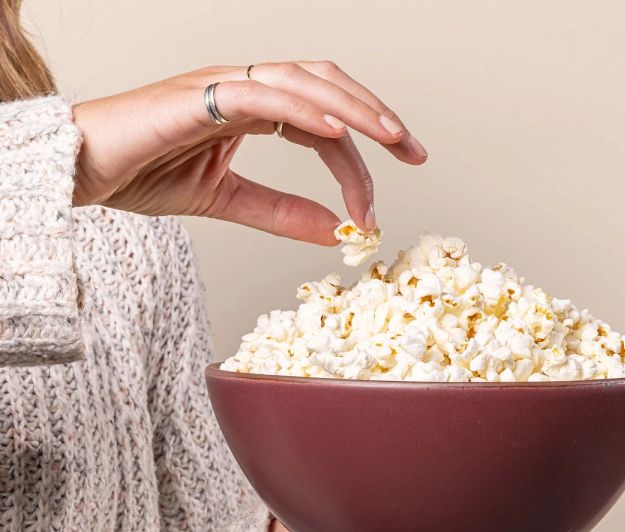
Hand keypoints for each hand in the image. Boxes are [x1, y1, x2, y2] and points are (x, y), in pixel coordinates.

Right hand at [71, 61, 426, 243]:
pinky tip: (338, 132)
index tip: (387, 190)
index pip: (324, 121)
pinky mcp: (200, 94)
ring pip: (304, 82)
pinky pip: (262, 94)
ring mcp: (223, 85)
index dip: (364, 149)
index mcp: (253, 109)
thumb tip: (336, 230)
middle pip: (327, 86)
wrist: (84, 170)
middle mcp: (244, 88)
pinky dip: (304, 109)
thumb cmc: (143, 174)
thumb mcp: (228, 201)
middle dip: (376, 116)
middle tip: (414, 152)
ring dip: (354, 108)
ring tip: (393, 138)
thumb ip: (281, 213)